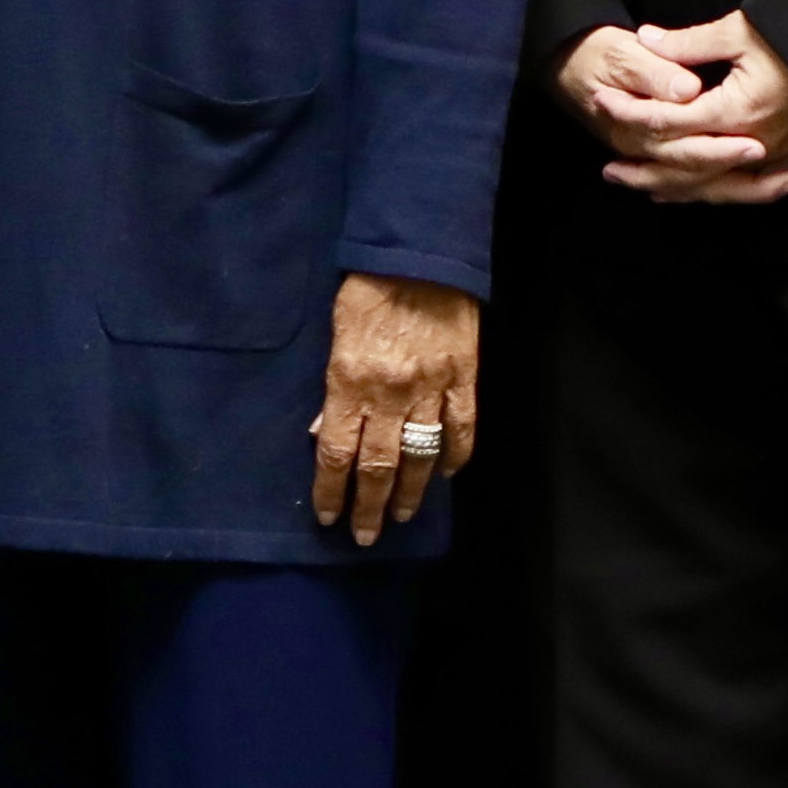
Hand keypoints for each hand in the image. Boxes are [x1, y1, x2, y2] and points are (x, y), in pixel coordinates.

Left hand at [312, 273, 481, 543]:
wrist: (421, 252)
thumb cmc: (367, 287)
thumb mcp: (334, 333)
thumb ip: (332, 389)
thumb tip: (322, 432)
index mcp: (350, 381)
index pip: (336, 452)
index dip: (331, 489)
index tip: (328, 516)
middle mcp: (390, 393)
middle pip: (377, 466)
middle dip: (369, 506)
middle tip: (365, 535)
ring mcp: (432, 388)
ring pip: (420, 456)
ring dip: (409, 492)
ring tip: (400, 515)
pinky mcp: (464, 377)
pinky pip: (462, 428)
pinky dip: (455, 456)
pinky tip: (446, 475)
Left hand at [579, 12, 787, 205]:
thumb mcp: (741, 30)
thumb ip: (689, 43)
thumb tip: (646, 39)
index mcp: (736, 111)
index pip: (670, 120)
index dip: (632, 112)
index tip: (602, 102)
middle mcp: (752, 142)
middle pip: (686, 167)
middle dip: (645, 169)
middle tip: (608, 171)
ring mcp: (772, 154)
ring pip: (712, 184)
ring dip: (674, 187)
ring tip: (640, 188)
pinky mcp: (786, 155)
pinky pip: (739, 183)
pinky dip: (709, 188)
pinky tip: (689, 190)